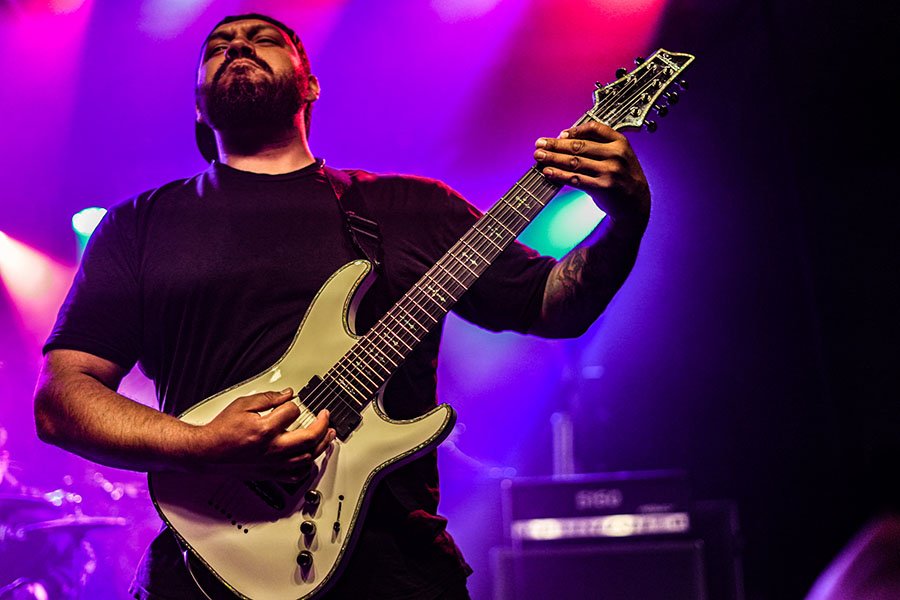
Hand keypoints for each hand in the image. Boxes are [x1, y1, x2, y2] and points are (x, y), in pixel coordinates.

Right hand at [193, 388, 334, 480]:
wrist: (206, 452)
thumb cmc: (221, 431)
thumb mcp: (242, 405)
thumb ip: (268, 398)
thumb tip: (288, 394)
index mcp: (264, 430)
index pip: (292, 412)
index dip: (294, 404)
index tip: (293, 402)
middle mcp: (272, 449)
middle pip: (309, 438)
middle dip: (323, 425)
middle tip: (326, 416)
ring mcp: (273, 464)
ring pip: (307, 458)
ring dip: (322, 445)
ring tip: (328, 436)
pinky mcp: (270, 474)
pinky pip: (296, 475)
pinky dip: (308, 466)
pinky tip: (311, 458)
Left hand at [534, 121, 650, 234]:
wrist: (636, 203)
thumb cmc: (623, 177)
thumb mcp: (620, 155)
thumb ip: (600, 145)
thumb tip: (566, 138)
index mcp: (620, 142)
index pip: (594, 129)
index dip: (574, 130)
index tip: (559, 133)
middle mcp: (616, 155)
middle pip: (579, 146)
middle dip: (555, 144)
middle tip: (539, 144)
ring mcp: (609, 171)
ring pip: (574, 162)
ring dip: (553, 158)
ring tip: (539, 156)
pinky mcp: (602, 187)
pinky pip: (575, 179)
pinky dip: (559, 175)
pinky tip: (548, 172)